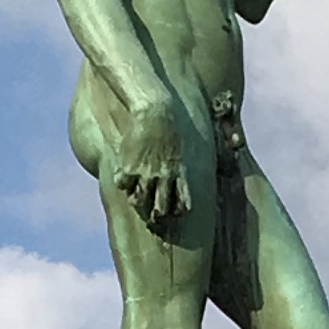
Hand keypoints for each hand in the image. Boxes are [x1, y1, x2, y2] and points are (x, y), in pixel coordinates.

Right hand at [113, 95, 197, 232]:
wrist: (155, 111)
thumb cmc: (170, 126)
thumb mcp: (181, 146)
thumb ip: (183, 164)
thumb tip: (205, 164)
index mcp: (178, 173)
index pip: (181, 205)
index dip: (177, 211)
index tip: (173, 211)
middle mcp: (162, 177)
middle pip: (159, 209)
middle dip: (156, 216)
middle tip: (152, 217)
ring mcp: (145, 173)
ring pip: (139, 201)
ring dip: (138, 203)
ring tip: (136, 200)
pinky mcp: (129, 165)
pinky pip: (123, 184)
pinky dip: (122, 184)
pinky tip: (123, 179)